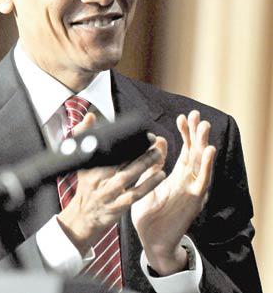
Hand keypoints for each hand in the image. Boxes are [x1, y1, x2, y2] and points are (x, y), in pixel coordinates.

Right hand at [57, 113, 165, 254]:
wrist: (82, 219)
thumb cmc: (85, 188)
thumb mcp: (80, 163)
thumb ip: (83, 137)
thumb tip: (90, 116)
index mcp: (92, 167)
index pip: (111, 150)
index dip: (127, 141)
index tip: (141, 133)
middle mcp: (100, 180)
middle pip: (121, 161)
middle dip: (139, 150)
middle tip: (154, 140)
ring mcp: (109, 194)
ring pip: (130, 176)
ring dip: (146, 164)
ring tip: (159, 153)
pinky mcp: (118, 207)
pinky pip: (135, 194)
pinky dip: (148, 184)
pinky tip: (160, 175)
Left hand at [131, 110, 215, 274]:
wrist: (152, 239)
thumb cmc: (149, 213)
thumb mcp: (147, 183)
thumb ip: (151, 163)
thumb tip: (155, 141)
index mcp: (176, 176)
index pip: (184, 150)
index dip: (185, 134)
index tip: (182, 117)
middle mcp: (187, 181)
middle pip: (195, 153)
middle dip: (196, 134)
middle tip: (196, 115)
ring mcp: (192, 191)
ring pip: (200, 164)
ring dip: (203, 144)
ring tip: (204, 127)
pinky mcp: (194, 201)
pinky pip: (202, 181)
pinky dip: (206, 166)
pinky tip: (208, 152)